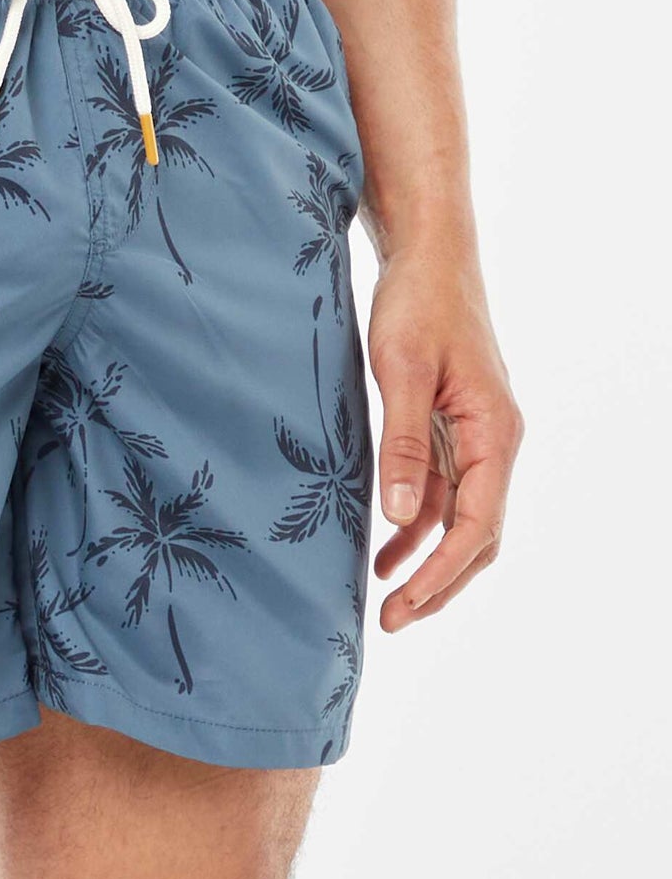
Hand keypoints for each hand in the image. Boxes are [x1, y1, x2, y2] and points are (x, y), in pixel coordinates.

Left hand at [367, 249, 522, 632]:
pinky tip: (383, 543)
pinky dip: (414, 520)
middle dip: (438, 581)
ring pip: (458, 517)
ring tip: (384, 597)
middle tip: (393, 621)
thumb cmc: (418, 305)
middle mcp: (493, 442)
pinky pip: (439, 489)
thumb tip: (399, 516)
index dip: (440, 573)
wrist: (427, 257)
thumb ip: (403, 443)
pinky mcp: (449, 425)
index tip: (402, 606)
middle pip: (476, 534)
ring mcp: (472, 435)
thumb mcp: (403, 371)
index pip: (477, 526)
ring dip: (425, 558)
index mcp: (495, 434)